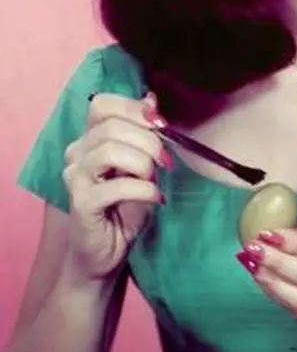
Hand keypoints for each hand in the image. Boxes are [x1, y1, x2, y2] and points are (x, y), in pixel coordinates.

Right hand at [62, 91, 167, 281]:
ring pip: (110, 151)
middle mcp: (77, 153)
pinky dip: (144, 190)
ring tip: (155, 181)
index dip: (134, 110)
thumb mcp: (142, 167)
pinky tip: (156, 199)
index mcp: (90, 139)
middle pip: (112, 126)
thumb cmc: (125, 208)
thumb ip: (144, 133)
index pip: (103, 105)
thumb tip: (151, 99)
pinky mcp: (81, 202)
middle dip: (149, 141)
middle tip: (165, 163)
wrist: (107, 252)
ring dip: (143, 164)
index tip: (161, 126)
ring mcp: (75, 177)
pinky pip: (116, 186)